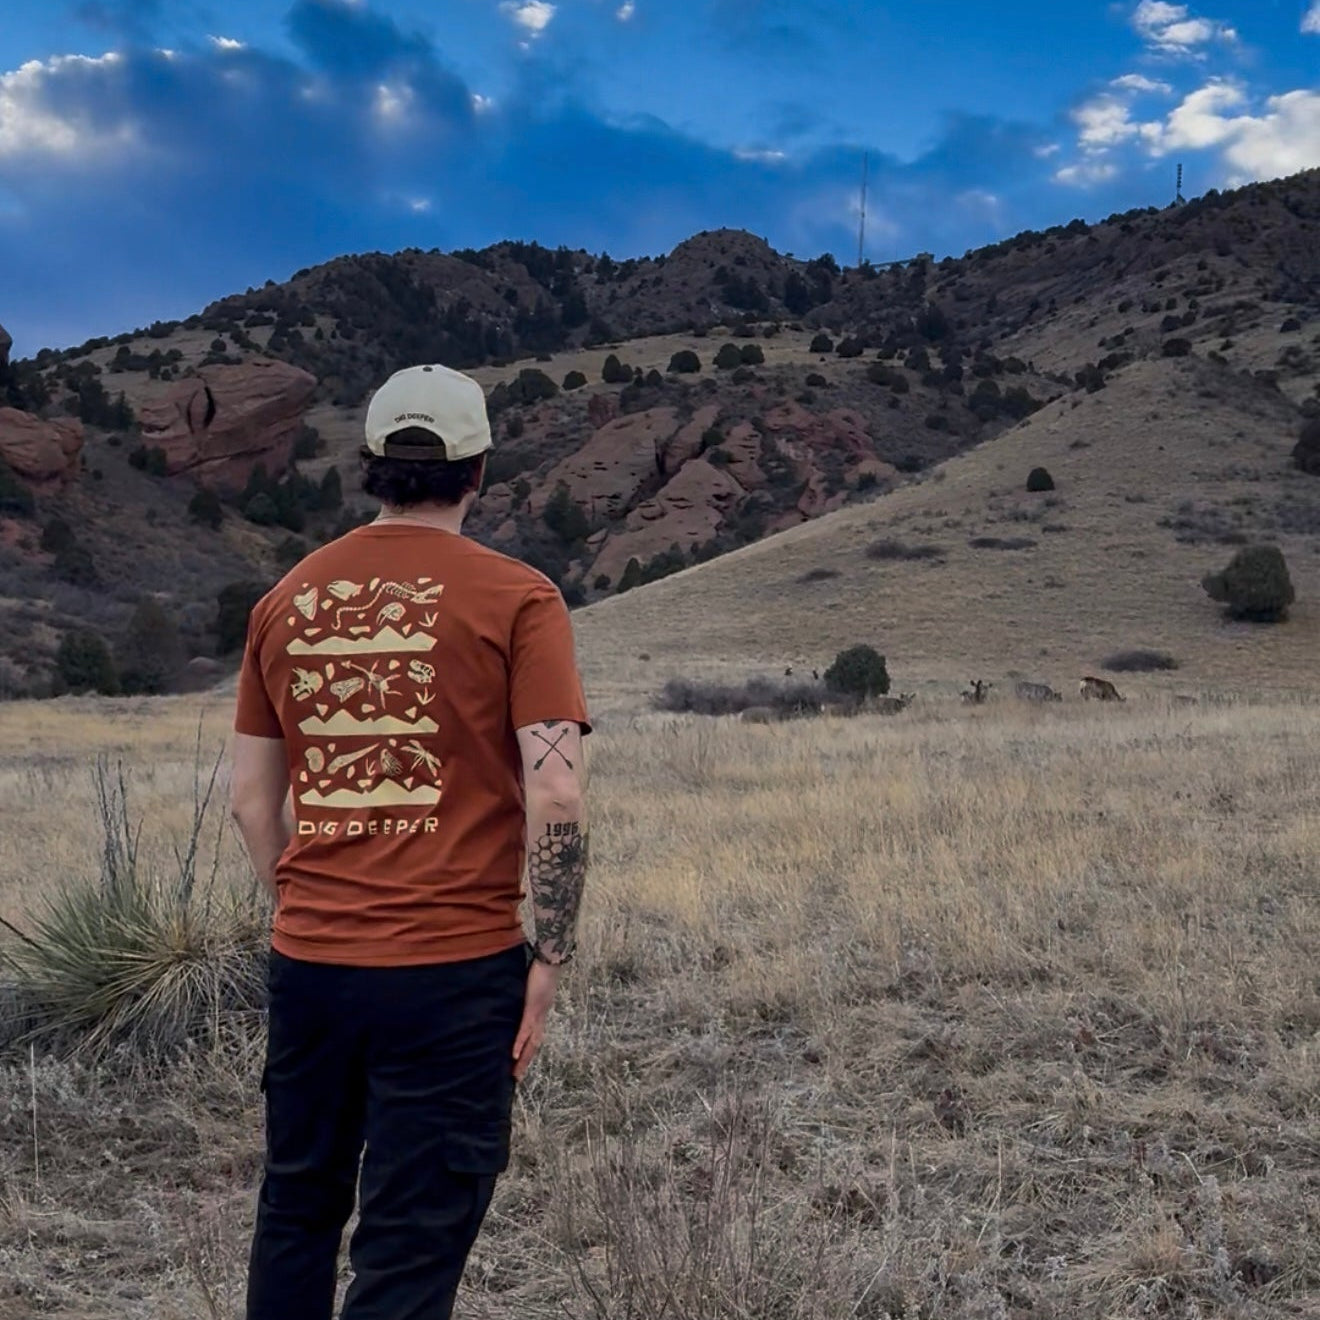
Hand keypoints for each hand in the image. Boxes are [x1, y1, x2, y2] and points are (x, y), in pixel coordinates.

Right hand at [512, 959, 560, 1080]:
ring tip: (515, 1072)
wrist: (551, 959)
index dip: (529, 1050)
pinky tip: (514, 1054)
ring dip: (524, 1059)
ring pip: (532, 1042)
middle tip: (517, 1077)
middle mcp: (542, 1016)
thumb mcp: (533, 984)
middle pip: (535, 1045)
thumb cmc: (542, 968)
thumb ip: (528, 992)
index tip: (520, 1063)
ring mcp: (538, 1013)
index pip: (535, 1035)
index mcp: (542, 1011)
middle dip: (526, 1062)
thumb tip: (521, 995)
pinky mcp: (533, 1008)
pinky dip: (520, 1043)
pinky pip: (525, 1029)